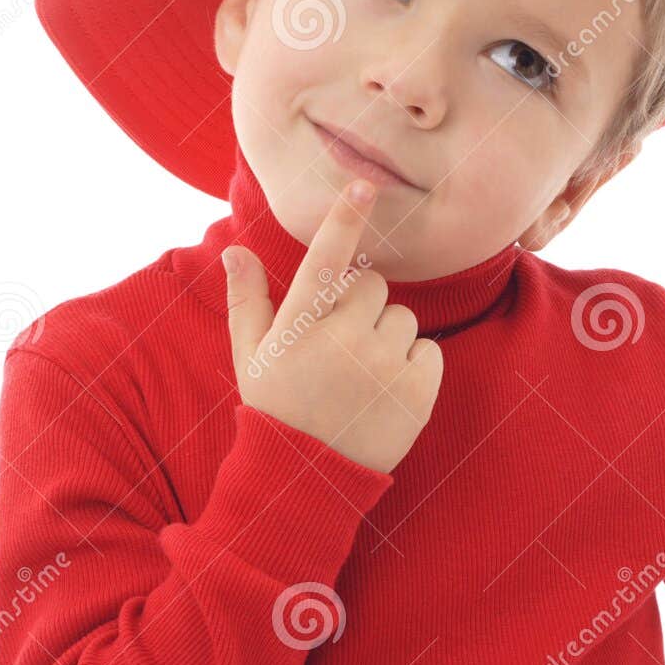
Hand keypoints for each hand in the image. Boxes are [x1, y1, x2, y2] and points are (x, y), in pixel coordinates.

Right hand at [223, 176, 443, 475]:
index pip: (324, 261)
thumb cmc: (278, 410)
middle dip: (360, 307)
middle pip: (372, 288)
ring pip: (402, 318)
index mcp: (300, 328)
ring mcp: (384, 365)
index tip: (365, 185)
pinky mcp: (419, 390)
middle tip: (339, 349)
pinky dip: (414, 365)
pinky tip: (386, 392)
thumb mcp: (251, 357)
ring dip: (386, 338)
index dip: (344, 219)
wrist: (310, 478)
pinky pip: (429, 350)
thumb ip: (247, 300)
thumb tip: (236, 249)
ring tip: (361, 377)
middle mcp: (344, 341)